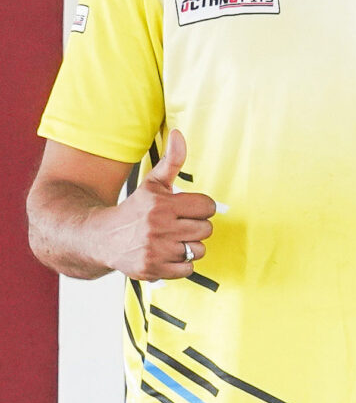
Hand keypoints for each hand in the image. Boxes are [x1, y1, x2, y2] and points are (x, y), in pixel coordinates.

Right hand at [104, 130, 217, 280]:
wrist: (101, 237)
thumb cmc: (134, 210)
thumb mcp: (152, 184)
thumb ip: (172, 161)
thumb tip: (179, 134)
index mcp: (161, 204)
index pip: (207, 206)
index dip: (200, 208)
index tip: (186, 210)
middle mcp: (158, 227)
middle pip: (206, 229)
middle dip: (195, 227)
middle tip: (177, 226)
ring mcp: (155, 250)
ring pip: (200, 249)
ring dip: (189, 246)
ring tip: (171, 240)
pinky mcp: (152, 268)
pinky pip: (188, 268)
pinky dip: (181, 264)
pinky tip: (166, 254)